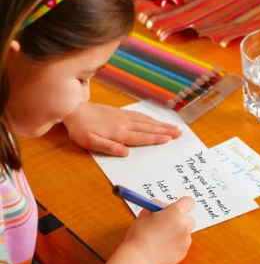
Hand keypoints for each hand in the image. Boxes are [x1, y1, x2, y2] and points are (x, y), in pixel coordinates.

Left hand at [63, 102, 181, 155]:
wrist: (75, 110)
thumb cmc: (81, 130)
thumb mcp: (90, 142)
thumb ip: (109, 147)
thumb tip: (126, 153)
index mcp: (118, 133)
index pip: (141, 137)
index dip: (156, 138)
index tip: (169, 138)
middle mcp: (124, 124)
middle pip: (148, 127)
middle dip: (164, 130)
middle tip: (179, 132)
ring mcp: (123, 117)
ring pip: (146, 121)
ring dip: (160, 124)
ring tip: (173, 126)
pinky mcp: (120, 112)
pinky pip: (139, 115)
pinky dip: (150, 118)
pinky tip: (155, 120)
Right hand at [123, 197, 194, 263]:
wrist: (140, 256)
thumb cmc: (141, 233)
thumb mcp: (146, 212)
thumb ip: (158, 207)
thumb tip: (163, 207)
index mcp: (176, 212)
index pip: (189, 202)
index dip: (183, 204)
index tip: (176, 207)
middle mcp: (184, 225)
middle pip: (188, 218)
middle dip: (179, 219)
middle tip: (166, 222)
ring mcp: (185, 239)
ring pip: (185, 232)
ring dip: (177, 232)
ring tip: (162, 236)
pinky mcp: (184, 252)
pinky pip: (182, 243)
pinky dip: (175, 243)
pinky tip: (163, 245)